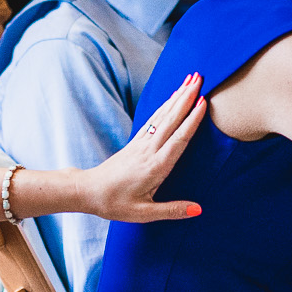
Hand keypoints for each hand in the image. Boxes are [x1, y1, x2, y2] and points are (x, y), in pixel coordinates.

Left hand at [81, 75, 206, 222]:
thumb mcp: (144, 213)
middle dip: (187, 98)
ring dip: (178, 97)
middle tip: (200, 78)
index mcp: (156, 167)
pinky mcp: (135, 142)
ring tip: (190, 80)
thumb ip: (172, 210)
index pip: (179, 139)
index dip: (192, 120)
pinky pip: (154, 120)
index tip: (203, 101)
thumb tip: (199, 210)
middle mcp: (149, 150)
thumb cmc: (115, 204)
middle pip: (172, 120)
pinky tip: (172, 97)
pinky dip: (165, 106)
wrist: (88, 191)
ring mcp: (141, 144)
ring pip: (163, 116)